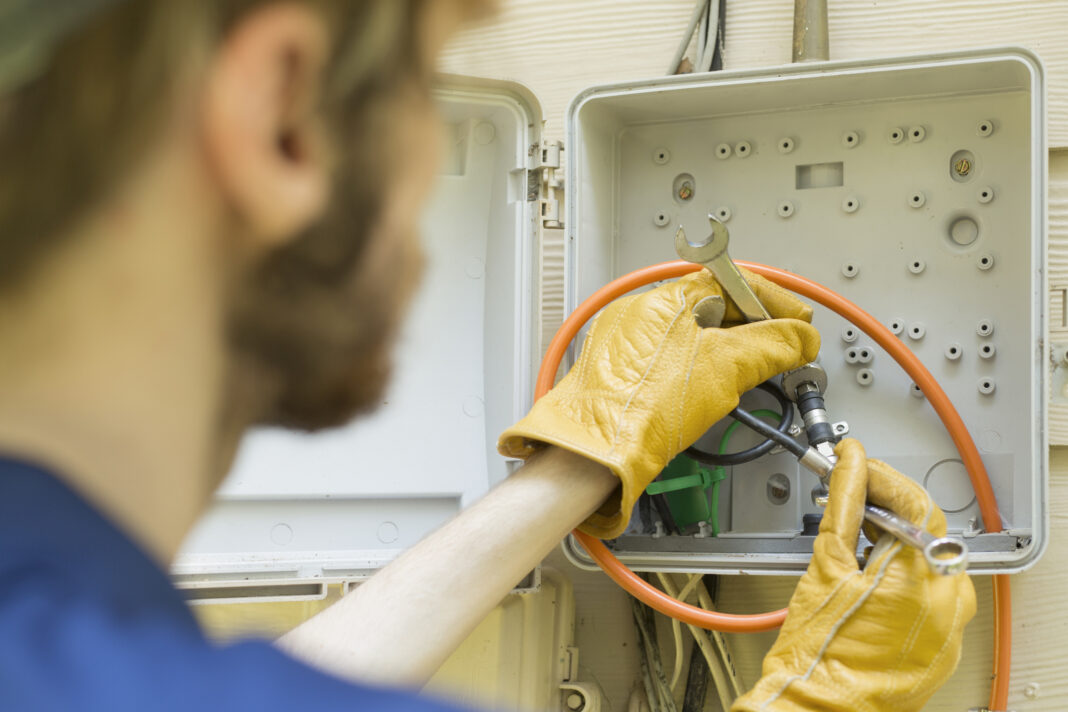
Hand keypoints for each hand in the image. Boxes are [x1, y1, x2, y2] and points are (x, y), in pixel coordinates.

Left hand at [497, 268, 818, 537]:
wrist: (595, 456)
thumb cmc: (639, 410)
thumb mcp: (724, 368)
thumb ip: (771, 345)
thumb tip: (801, 337)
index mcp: (662, 300)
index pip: (730, 281)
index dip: (771, 302)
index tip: (797, 324)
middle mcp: (640, 317)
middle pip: (714, 309)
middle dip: (754, 330)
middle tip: (781, 351)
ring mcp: (629, 348)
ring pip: (695, 340)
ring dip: (729, 354)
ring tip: (748, 376)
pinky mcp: (624, 378)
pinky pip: (674, 365)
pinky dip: (701, 374)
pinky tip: (710, 396)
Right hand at [732, 439, 976, 711]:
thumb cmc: (820, 657)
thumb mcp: (826, 567)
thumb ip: (843, 505)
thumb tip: (850, 464)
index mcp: (923, 579)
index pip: (915, 501)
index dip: (879, 474)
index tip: (852, 463)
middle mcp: (949, 601)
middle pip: (925, 526)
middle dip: (884, 501)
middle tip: (845, 488)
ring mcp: (950, 625)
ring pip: (927, 556)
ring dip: (892, 532)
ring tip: (850, 524)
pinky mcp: (942, 639)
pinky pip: (931, 589)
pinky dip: (901, 566)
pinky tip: (867, 561)